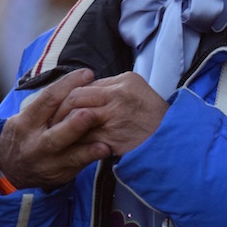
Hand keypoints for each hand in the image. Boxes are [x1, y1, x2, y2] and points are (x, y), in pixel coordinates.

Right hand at [0, 68, 112, 191]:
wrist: (11, 169)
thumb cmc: (24, 134)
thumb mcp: (25, 117)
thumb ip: (46, 105)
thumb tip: (75, 82)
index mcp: (25, 122)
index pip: (47, 100)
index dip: (67, 85)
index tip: (87, 74)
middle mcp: (35, 144)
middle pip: (56, 133)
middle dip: (75, 124)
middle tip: (92, 111)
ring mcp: (47, 162)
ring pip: (68, 154)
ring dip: (88, 146)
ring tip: (104, 141)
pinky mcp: (59, 175)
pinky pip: (77, 166)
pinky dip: (91, 157)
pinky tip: (105, 150)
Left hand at [49, 71, 167, 156]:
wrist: (174, 141)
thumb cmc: (155, 118)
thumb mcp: (137, 93)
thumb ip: (113, 90)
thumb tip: (88, 91)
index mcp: (125, 81)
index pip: (85, 84)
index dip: (70, 95)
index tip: (61, 106)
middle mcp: (118, 95)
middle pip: (76, 97)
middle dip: (61, 110)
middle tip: (53, 121)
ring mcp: (115, 116)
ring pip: (77, 118)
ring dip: (65, 127)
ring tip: (58, 133)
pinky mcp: (113, 137)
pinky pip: (86, 138)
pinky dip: (76, 142)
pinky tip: (71, 146)